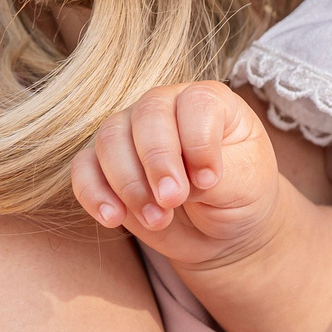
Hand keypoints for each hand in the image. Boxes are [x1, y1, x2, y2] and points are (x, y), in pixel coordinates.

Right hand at [71, 82, 285, 272]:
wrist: (223, 230)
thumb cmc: (243, 195)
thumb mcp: (247, 184)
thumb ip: (213, 176)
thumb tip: (174, 182)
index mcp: (210, 102)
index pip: (195, 103)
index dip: (198, 142)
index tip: (209, 181)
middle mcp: (167, 107)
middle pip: (147, 115)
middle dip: (157, 162)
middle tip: (173, 201)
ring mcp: (133, 132)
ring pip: (110, 139)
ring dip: (129, 184)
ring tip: (157, 219)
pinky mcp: (107, 166)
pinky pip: (84, 168)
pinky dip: (93, 193)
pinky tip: (113, 218)